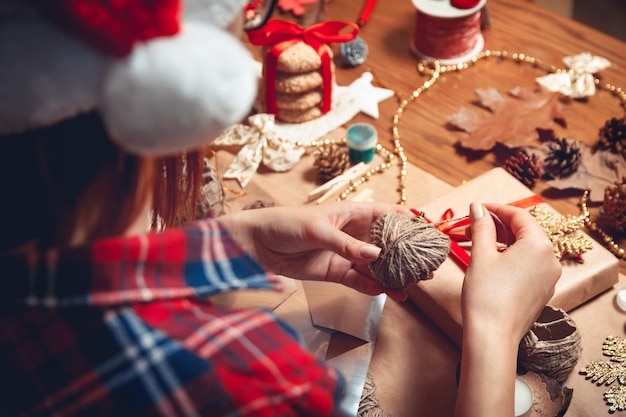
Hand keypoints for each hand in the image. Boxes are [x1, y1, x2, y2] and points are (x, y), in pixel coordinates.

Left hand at [218, 201, 411, 300]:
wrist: (257, 244)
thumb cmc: (286, 224)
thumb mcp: (317, 229)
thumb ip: (346, 244)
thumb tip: (376, 256)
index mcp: (351, 214)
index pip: (386, 215)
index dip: (408, 221)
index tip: (428, 231)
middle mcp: (352, 234)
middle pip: (386, 244)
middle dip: (407, 254)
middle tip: (427, 267)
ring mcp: (344, 254)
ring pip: (376, 266)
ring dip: (394, 275)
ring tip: (414, 285)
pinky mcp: (334, 273)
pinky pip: (359, 281)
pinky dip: (374, 288)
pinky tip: (389, 294)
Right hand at [454, 202, 561, 416]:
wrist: (493, 336)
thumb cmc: (486, 295)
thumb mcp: (481, 255)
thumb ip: (481, 227)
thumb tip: (477, 207)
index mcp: (539, 245)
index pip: (519, 216)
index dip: (496, 208)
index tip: (477, 208)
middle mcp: (551, 259)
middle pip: (525, 231)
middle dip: (499, 225)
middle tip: (474, 224)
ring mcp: (550, 278)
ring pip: (528, 249)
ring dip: (505, 241)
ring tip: (480, 242)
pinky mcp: (543, 292)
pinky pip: (530, 266)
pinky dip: (512, 258)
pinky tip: (493, 261)